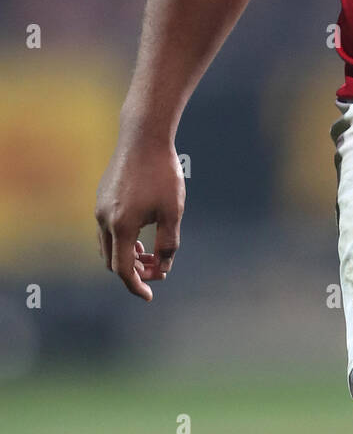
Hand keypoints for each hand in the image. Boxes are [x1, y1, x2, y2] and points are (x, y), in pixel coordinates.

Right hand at [95, 136, 185, 300]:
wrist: (143, 137)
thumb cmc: (162, 173)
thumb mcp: (172, 211)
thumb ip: (168, 243)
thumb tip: (163, 268)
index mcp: (121, 226)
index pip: (123, 270)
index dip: (137, 286)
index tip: (149, 296)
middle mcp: (104, 220)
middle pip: (113, 261)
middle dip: (134, 271)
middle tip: (157, 269)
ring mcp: (99, 208)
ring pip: (108, 246)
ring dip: (126, 255)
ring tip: (150, 252)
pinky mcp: (101, 197)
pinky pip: (106, 229)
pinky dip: (121, 240)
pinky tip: (140, 233)